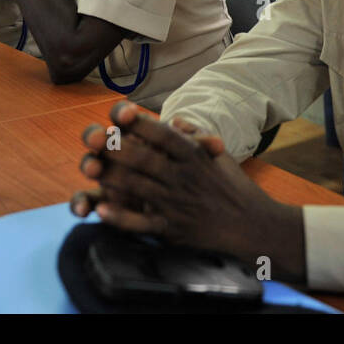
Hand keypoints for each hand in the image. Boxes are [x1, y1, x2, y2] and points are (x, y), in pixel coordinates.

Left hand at [71, 102, 305, 279]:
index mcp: (194, 157)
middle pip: (144, 158)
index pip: (163, 134)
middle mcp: (185, 178)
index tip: (119, 113)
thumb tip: (173, 120)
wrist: (254, 226)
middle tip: (93, 138)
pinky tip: (101, 209)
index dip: (139, 123)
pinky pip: (142, 223)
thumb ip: (195, 135)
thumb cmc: (234, 187)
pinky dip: (121, 217)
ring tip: (89, 168)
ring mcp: (177, 204)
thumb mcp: (218, 155)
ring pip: (137, 187)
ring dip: (111, 177)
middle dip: (117, 147)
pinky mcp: (173, 230)